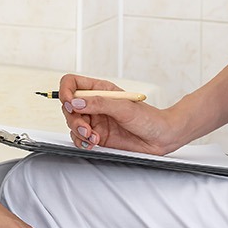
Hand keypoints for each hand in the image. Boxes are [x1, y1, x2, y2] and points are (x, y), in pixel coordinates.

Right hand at [58, 73, 186, 155]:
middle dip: (74, 119)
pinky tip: (93, 143)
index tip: (69, 103)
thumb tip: (76, 102)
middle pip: (68, 106)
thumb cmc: (148, 118)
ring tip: (94, 138)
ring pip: (72, 124)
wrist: (161, 138)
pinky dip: (82, 142)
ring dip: (78, 132)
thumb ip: (99, 103)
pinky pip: (79, 138)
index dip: (65, 91)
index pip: (72, 83)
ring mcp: (95, 120)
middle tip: (86, 128)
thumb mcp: (124, 107)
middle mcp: (95, 104)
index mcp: (100, 89)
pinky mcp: (97, 136)